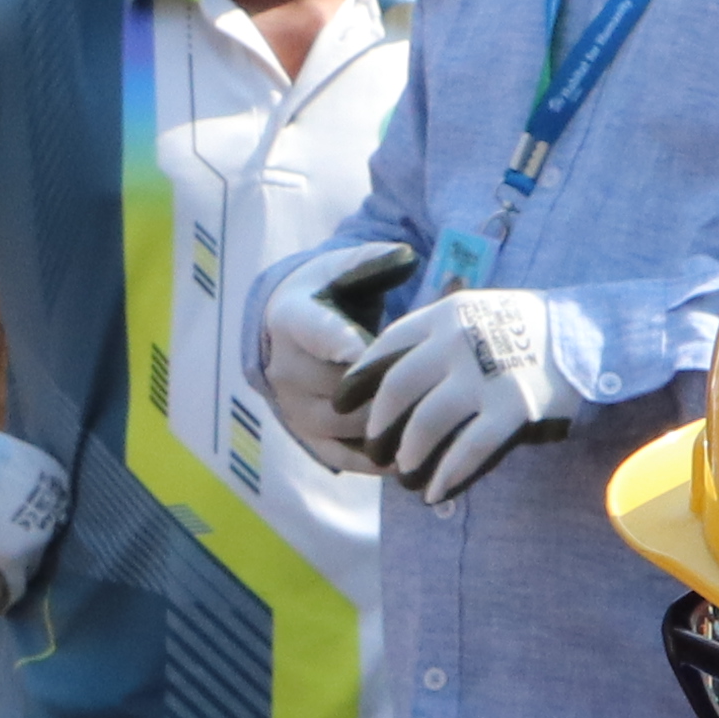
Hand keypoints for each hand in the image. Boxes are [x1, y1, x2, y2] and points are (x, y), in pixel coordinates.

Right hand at [259, 239, 414, 476]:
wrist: (287, 329)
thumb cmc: (329, 293)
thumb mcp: (346, 269)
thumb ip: (374, 261)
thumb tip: (406, 257)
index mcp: (292, 320)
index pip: (317, 333)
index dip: (342, 343)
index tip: (366, 352)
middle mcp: (284, 367)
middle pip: (339, 385)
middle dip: (387, 388)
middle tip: (434, 389)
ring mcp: (291, 406)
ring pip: (344, 424)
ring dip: (386, 425)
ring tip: (433, 426)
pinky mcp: (303, 436)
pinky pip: (340, 456)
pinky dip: (375, 460)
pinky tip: (412, 456)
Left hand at [344, 287, 569, 503]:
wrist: (588, 333)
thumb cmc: (525, 326)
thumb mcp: (476, 310)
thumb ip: (436, 332)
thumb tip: (387, 368)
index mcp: (445, 314)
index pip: (386, 347)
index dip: (358, 380)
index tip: (341, 404)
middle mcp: (458, 341)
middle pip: (398, 389)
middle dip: (379, 426)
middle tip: (373, 448)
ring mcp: (486, 376)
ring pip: (427, 423)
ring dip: (409, 455)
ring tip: (403, 475)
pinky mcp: (513, 408)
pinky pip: (470, 449)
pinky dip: (447, 475)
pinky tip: (435, 492)